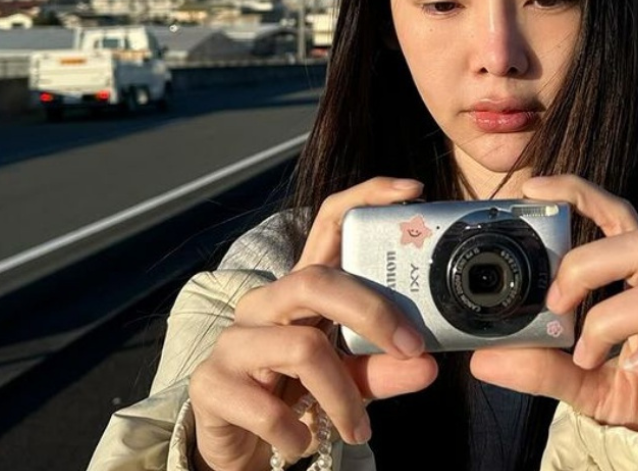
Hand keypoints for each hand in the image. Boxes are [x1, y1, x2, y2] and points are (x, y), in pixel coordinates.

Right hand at [189, 178, 438, 470]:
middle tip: (412, 349)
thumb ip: (385, 368)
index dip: (367, 197)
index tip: (414, 192)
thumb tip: (426, 365)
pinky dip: (297, 432)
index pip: (329, 223)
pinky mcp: (210, 385)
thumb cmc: (297, 394)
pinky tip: (301, 443)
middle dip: (372, 312)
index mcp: (302, 290)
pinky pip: (268, 407)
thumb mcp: (351, 380)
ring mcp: (234, 341)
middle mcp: (265, 303)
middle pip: (316, 279)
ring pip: (302, 348)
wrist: (238, 445)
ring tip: (359, 430)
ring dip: (343, 396)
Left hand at [471, 175, 637, 440]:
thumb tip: (482, 359)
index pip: (616, 219)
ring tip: (587, 356)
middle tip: (555, 302)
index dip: (581, 193)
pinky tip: (633, 368)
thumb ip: (541, 366)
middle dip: (588, 264)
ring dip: (609, 320)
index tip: (533, 187)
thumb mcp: (582, 381)